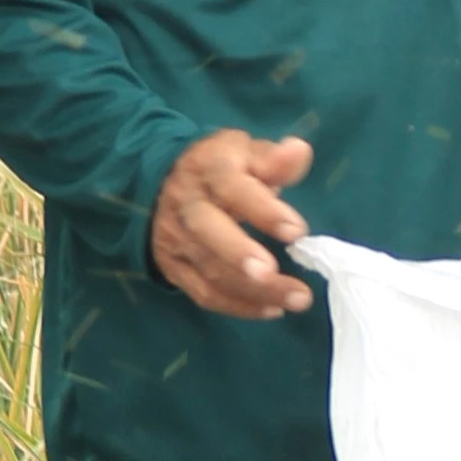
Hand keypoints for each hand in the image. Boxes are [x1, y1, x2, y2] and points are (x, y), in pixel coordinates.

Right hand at [152, 130, 314, 318]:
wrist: (161, 183)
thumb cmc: (220, 168)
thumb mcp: (245, 152)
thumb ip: (273, 159)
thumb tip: (299, 151)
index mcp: (210, 171)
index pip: (232, 187)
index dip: (262, 209)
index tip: (296, 230)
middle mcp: (188, 206)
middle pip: (207, 231)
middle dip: (240, 254)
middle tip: (273, 273)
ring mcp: (177, 239)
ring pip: (210, 268)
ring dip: (253, 289)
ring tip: (296, 299)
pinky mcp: (174, 267)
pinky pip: (203, 293)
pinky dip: (238, 305)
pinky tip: (272, 309)